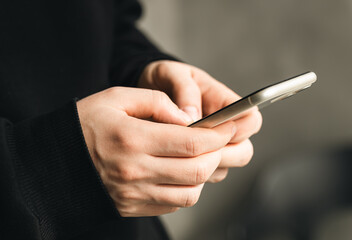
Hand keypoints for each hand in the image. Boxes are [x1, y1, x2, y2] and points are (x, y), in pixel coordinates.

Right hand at [77, 87, 235, 216]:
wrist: (54, 161)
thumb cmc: (85, 125)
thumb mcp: (116, 98)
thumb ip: (156, 102)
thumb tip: (188, 117)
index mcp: (132, 140)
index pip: (191, 142)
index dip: (218, 135)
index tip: (230, 126)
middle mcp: (135, 172)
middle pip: (197, 170)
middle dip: (219, 154)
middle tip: (222, 141)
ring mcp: (134, 194)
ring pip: (190, 193)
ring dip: (204, 174)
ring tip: (203, 156)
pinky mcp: (133, 207)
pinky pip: (173, 204)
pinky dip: (187, 189)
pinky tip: (182, 172)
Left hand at [138, 60, 261, 182]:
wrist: (148, 91)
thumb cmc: (164, 79)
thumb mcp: (172, 74)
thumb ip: (185, 90)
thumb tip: (192, 117)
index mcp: (224, 103)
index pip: (251, 120)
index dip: (241, 130)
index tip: (217, 132)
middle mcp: (223, 128)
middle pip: (244, 151)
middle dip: (224, 155)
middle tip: (197, 151)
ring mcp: (211, 146)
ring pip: (224, 167)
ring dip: (206, 166)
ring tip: (180, 156)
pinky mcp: (197, 160)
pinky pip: (204, 176)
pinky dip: (192, 175)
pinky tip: (174, 164)